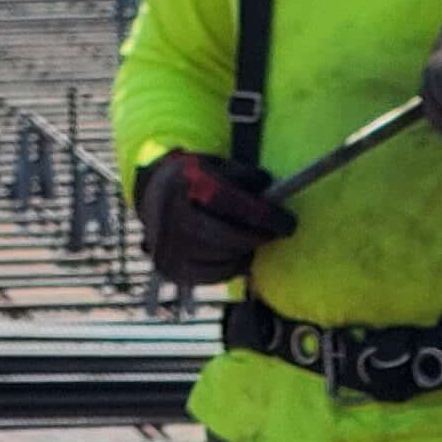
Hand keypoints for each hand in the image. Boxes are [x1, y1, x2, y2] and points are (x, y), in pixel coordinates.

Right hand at [135, 149, 298, 284]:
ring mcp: (170, 246)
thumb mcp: (216, 166)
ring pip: (221, 258)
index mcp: (187, 185)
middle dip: (258, 237)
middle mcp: (174, 217)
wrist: (152, 194)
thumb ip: (244, 176)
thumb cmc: (196, 178)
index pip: (230, 203)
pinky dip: (231, 268)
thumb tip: (273, 189)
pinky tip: (239, 256)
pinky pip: (211, 275)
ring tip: (255, 241)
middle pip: (227, 236)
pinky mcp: (171, 268)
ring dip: (246, 252)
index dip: (264, 215)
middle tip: (276, 233)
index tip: (288, 222)